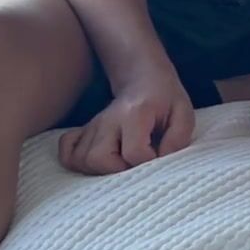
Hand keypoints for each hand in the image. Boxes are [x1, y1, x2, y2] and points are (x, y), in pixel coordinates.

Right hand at [57, 68, 194, 175]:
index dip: (149, 162)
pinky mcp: (84, 130)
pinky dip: (76, 162)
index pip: (134, 152)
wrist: (143, 78)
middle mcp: (109, 120)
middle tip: (134, 165)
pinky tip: (96, 164)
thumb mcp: (183, 114)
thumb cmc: (165, 99)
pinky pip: (66, 151)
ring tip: (119, 164)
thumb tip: (161, 161)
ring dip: (99, 170)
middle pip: (98, 158)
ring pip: (80, 159)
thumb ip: (178, 139)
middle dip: (118, 171)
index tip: (158, 155)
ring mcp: (93, 126)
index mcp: (135, 114)